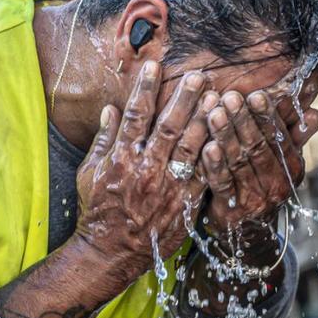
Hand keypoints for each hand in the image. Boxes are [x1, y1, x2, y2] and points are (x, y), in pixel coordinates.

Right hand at [73, 61, 210, 283]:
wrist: (109, 252)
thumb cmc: (98, 211)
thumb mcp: (89, 173)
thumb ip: (103, 140)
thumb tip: (111, 109)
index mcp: (121, 158)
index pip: (135, 116)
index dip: (145, 89)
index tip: (155, 66)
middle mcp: (145, 169)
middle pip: (169, 126)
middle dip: (185, 98)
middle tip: (200, 75)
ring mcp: (167, 187)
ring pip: (191, 147)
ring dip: (206, 120)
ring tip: (220, 98)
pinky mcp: (184, 204)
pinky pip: (204, 176)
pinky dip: (216, 156)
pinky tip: (228, 137)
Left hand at [201, 88, 317, 232]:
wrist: (249, 232)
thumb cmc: (262, 184)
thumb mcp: (282, 163)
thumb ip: (294, 136)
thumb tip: (316, 113)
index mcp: (290, 167)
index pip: (279, 137)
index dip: (267, 116)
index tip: (256, 95)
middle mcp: (276, 183)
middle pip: (258, 147)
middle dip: (242, 120)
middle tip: (229, 98)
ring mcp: (254, 198)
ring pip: (239, 162)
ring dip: (226, 136)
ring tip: (214, 114)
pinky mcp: (232, 210)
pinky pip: (223, 183)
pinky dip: (215, 165)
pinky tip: (207, 147)